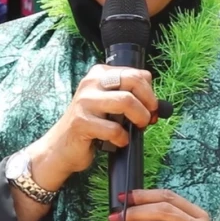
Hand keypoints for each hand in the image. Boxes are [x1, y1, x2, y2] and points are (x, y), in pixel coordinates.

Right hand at [28, 66, 158, 191]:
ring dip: (139, 118)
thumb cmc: (91, 126)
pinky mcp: (81, 122)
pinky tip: (119, 142)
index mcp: (100, 73)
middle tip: (149, 118)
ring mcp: (84, 102)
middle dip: (149, 101)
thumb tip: (158, 106)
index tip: (151, 108)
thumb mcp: (110, 105)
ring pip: (126, 101)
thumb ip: (130, 99)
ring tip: (137, 128)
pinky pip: (114, 128)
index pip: (137, 74)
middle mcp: (91, 83)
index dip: (150, 92)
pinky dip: (123, 138)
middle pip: (133, 81)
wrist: (61, 147)